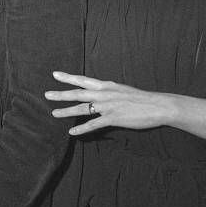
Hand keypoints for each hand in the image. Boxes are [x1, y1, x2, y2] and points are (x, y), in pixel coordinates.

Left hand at [45, 72, 173, 135]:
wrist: (158, 105)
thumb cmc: (142, 99)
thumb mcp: (122, 90)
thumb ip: (109, 92)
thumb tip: (99, 95)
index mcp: (107, 86)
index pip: (83, 80)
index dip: (68, 77)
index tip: (55, 74)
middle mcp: (104, 94)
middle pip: (78, 93)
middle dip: (61, 94)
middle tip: (47, 94)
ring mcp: (108, 106)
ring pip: (82, 109)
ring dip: (66, 111)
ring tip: (54, 113)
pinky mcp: (113, 118)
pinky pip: (93, 125)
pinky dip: (81, 129)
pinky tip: (72, 132)